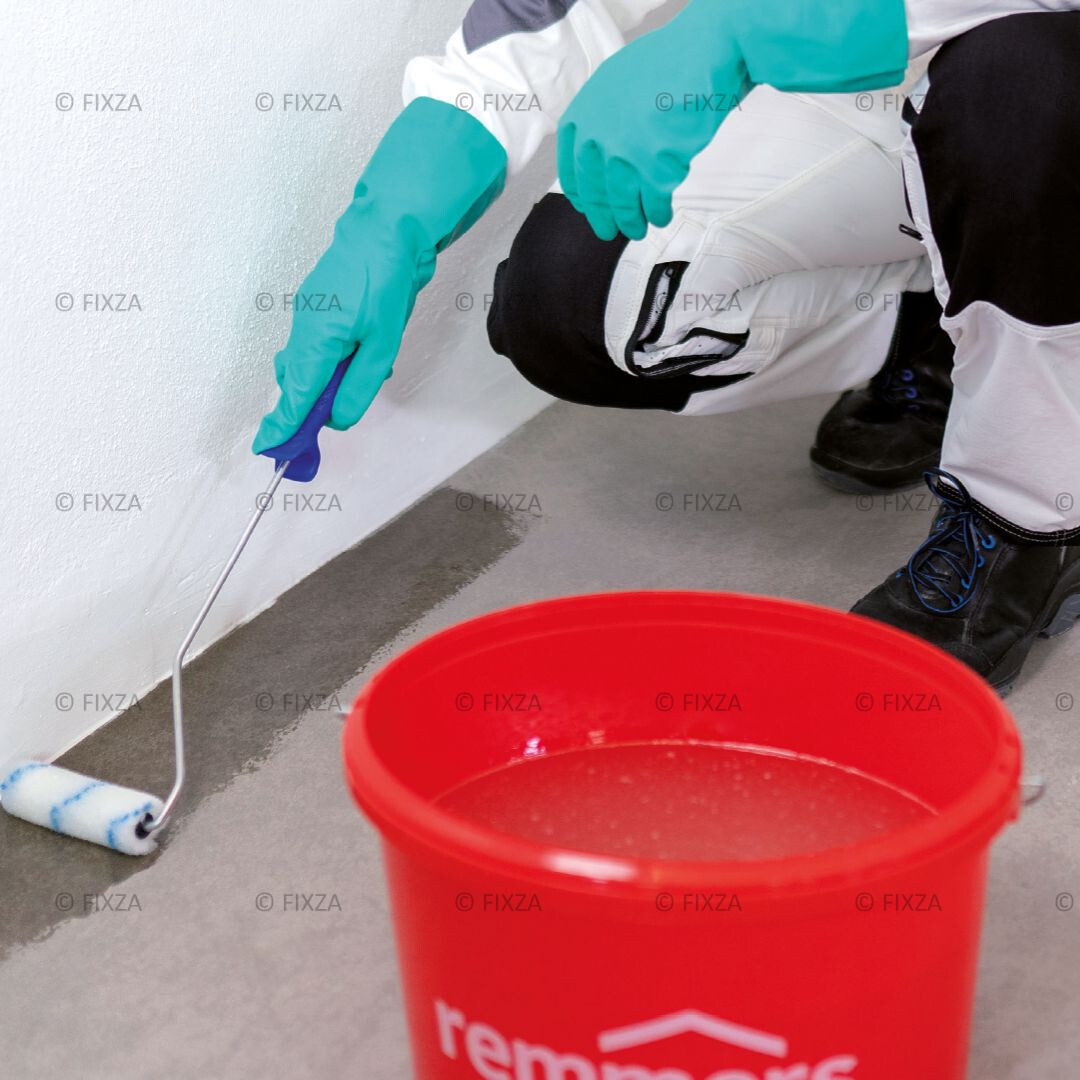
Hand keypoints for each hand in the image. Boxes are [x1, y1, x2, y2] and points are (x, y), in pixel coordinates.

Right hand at [254, 98, 506, 453]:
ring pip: (309, 366)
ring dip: (323, 387)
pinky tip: (362, 361)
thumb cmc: (384, 278)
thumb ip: (359, 385)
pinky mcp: (322, 309)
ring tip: (348, 392)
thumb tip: (337, 418)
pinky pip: (320, 348)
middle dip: (301, 414)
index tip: (271, 451)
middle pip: (297, 384)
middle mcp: (305, 331)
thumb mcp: (382, 342)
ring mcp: (311, 318)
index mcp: (315, 341)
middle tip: (306, 444)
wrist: (387, 226)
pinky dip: (333, 364)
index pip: (295, 396)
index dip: (284, 427)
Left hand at [558, 0, 907, 242]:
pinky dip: (656, 207)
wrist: (733, 36)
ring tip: (643, 226)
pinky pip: (651, 194)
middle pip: (595, 184)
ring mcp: (627, 139)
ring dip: (632, 215)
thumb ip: (626, 117)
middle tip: (614, 230)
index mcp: (597, 98)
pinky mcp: (657, 153)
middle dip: (605, 210)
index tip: (592, 206)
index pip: (576, 157)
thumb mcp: (647, 82)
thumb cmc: (698, 58)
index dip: (585, 188)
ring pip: (622, 195)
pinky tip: (664, 212)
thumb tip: (621, 151)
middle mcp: (604, 120)